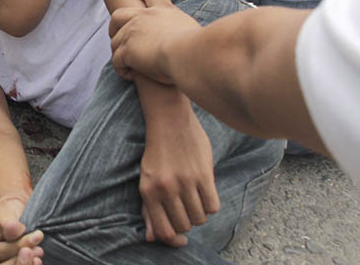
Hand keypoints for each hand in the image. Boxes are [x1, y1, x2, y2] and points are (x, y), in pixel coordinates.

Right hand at [0, 196, 43, 264]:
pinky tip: (37, 260)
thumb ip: (8, 222)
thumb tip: (13, 231)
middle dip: (23, 260)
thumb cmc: (6, 214)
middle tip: (38, 249)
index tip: (36, 236)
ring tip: (38, 252)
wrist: (15, 218)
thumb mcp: (4, 212)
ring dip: (28, 264)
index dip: (17, 246)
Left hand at [110, 0, 200, 83]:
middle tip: (113, 34)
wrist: (187, 53)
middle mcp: (143, 17)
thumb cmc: (197, 46)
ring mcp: (131, 32)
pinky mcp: (126, 50)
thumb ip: (187, 31)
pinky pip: (117, 61)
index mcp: (162, 10)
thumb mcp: (193, 30)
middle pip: (119, 15)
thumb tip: (195, 40)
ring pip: (115, 42)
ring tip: (128, 66)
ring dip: (119, 54)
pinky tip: (130, 75)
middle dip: (113, 25)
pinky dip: (122, 70)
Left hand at [136, 86, 220, 246]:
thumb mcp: (147, 179)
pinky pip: (213, 206)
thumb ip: (149, 210)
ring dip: (199, 213)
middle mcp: (166, 189)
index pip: (163, 231)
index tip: (181, 240)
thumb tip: (152, 239)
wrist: (168, 119)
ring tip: (195, 199)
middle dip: (187, 222)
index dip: (173, 240)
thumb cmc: (157, 151)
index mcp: (148, 191)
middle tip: (187, 210)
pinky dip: (211, 204)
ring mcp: (185, 182)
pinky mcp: (203, 174)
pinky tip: (205, 193)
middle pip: (184, 226)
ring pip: (199, 218)